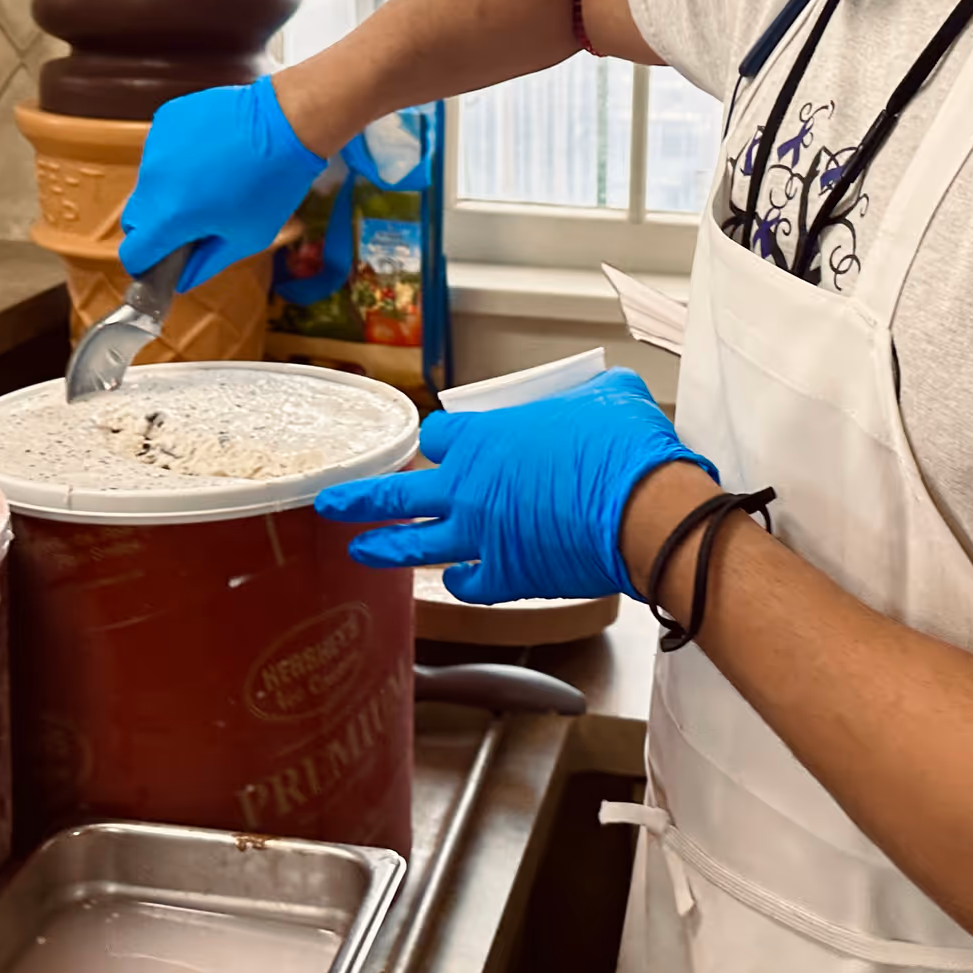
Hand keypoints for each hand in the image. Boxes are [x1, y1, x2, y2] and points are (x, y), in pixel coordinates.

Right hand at [119, 78, 326, 290]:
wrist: (285, 120)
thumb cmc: (273, 183)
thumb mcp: (247, 237)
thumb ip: (206, 263)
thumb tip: (182, 280)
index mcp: (170, 215)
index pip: (133, 253)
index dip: (146, 264)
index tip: (164, 262)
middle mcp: (153, 179)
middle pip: (135, 218)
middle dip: (156, 228)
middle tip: (191, 225)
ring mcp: (156, 144)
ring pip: (150, 182)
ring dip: (169, 189)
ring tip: (210, 181)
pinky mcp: (166, 119)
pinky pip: (161, 149)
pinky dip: (177, 158)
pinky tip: (210, 152)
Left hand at [314, 369, 717, 603]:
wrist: (642, 509)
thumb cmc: (623, 448)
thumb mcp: (608, 397)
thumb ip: (590, 393)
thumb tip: (603, 389)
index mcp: (482, 438)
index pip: (438, 436)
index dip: (440, 440)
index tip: (442, 444)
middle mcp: (467, 487)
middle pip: (397, 492)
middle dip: (360, 497)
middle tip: (331, 502)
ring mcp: (480, 536)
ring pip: (415, 544)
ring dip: (383, 547)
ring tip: (359, 550)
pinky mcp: (507, 576)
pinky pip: (468, 583)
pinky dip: (461, 583)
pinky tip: (454, 582)